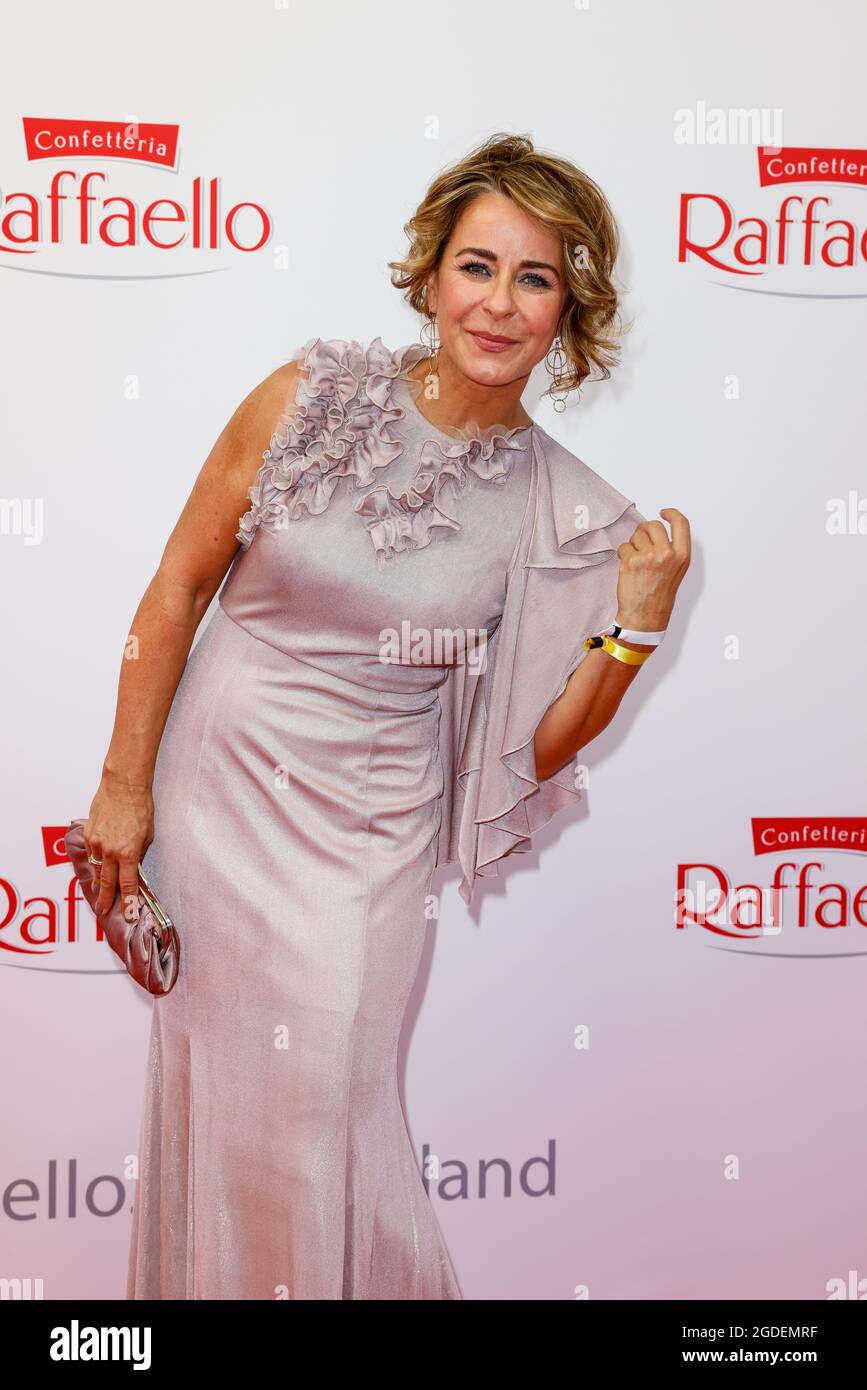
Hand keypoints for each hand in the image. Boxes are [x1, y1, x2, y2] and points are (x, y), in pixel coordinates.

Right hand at [84, 771, 154, 918]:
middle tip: (104, 911)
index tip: (128, 913)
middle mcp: (110, 851)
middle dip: (106, 900)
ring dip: (99, 883)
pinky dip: (94, 862)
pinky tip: (97, 867)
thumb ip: (139, 854)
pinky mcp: (89, 834)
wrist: (122, 786)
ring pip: (97, 869)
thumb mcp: (148, 835)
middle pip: (107, 883)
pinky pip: (90, 854)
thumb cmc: (139, 807)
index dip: (127, 902)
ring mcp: (96, 843)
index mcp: (128, 853)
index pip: (127, 885)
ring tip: (100, 894)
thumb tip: (135, 868)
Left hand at [615, 508, 690, 632]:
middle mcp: (667, 554)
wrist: (645, 616)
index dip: (672, 514)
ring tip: (637, 562)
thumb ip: (670, 549)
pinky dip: (623, 555)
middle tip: (642, 544)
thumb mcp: (676, 570)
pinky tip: (629, 568)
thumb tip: (655, 532)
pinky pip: (623, 547)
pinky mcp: (631, 561)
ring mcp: (649, 556)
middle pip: (653, 525)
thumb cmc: (659, 595)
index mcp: (681, 555)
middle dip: (645, 531)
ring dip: (633, 545)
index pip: (681, 524)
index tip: (663, 513)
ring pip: (636, 535)